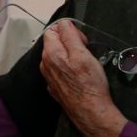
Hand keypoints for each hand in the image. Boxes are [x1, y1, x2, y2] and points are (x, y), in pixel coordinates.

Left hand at [40, 21, 126, 136]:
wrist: (91, 112)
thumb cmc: (89, 85)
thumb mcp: (83, 54)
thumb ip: (70, 36)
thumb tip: (63, 24)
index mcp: (51, 54)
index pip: (52, 30)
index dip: (69, 31)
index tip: (81, 39)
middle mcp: (45, 65)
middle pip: (54, 43)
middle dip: (69, 42)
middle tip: (85, 51)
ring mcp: (49, 77)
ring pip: (57, 56)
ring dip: (69, 55)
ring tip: (84, 63)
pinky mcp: (55, 87)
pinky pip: (59, 70)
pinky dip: (68, 67)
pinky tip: (79, 74)